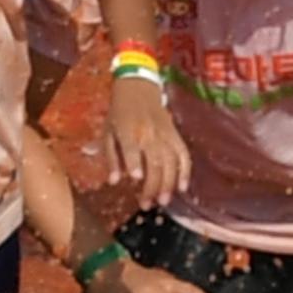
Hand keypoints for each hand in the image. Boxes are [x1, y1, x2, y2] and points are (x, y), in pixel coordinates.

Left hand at [104, 69, 188, 203]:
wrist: (138, 87)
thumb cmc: (119, 112)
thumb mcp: (107, 131)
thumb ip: (110, 157)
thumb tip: (114, 181)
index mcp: (128, 131)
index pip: (132, 148)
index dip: (134, 162)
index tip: (136, 178)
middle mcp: (149, 133)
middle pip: (154, 162)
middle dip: (152, 186)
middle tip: (147, 204)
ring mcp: (165, 134)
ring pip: (170, 162)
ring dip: (168, 183)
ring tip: (162, 201)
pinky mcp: (175, 134)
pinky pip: (184, 154)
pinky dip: (185, 171)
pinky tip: (182, 187)